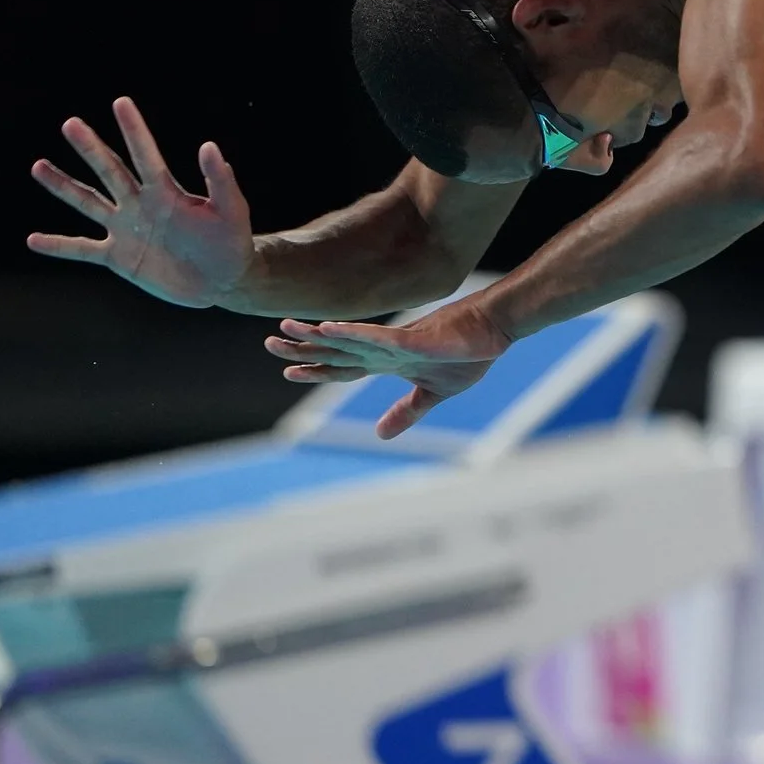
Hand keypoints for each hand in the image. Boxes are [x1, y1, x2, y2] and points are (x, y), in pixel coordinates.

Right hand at [28, 98, 252, 308]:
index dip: (134, 130)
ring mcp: (126, 229)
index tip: (121, 102)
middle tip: (71, 124)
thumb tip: (209, 146)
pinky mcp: (118, 257)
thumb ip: (220, 181)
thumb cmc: (231, 241)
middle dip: (91, 148)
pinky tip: (33, 239)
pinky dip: (58, 246)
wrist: (223, 279)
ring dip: (63, 186)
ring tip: (38, 166)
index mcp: (166, 192)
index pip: (146, 155)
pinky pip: (82, 250)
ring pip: (88, 203)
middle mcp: (140, 204)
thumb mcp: (231, 210)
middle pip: (110, 171)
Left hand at [265, 299, 515, 438]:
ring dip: (317, 335)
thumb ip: (405, 411)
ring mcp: (396, 342)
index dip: (317, 370)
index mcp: (389, 362)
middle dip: (302, 347)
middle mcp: (384, 349)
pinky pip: (376, 337)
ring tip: (286, 327)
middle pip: (337, 350)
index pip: (344, 367)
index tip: (287, 372)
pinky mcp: (412, 339)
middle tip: (268, 343)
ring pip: (348, 339)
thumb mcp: (433, 393)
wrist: (494, 331)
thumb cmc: (468, 355)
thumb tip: (379, 436)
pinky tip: (329, 328)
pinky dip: (351, 334)